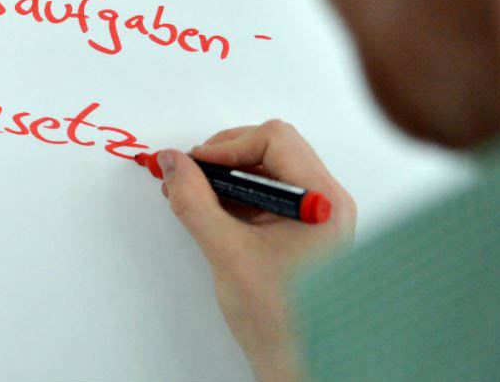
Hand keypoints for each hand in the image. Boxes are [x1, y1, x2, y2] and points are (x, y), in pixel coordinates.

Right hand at [159, 120, 355, 381]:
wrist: (299, 363)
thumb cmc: (280, 319)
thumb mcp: (227, 253)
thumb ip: (195, 202)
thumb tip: (174, 164)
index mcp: (322, 201)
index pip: (275, 140)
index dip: (228, 146)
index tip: (195, 165)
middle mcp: (326, 201)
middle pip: (273, 148)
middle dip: (225, 157)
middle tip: (191, 176)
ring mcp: (316, 215)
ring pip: (268, 169)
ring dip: (228, 176)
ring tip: (194, 195)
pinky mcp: (303, 229)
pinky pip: (268, 194)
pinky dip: (237, 195)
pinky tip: (212, 212)